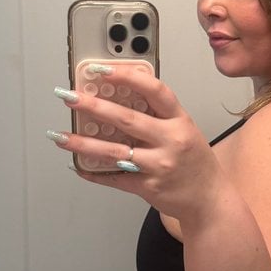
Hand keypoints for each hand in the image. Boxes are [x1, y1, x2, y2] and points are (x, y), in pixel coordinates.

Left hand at [50, 65, 223, 221]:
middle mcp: (171, 141)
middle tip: (70, 97)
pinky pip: (115, 178)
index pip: (155, 90)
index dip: (127, 77)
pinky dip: (94, 172)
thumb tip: (119, 98)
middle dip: (93, 106)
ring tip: (60, 136)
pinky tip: (78, 165)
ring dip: (83, 143)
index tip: (103, 70)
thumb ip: (158, 115)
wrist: (210, 200)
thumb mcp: (186, 130)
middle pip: (126, 119)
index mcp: (180, 121)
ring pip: (114, 151)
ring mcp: (159, 166)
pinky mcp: (149, 187)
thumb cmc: (196, 163)